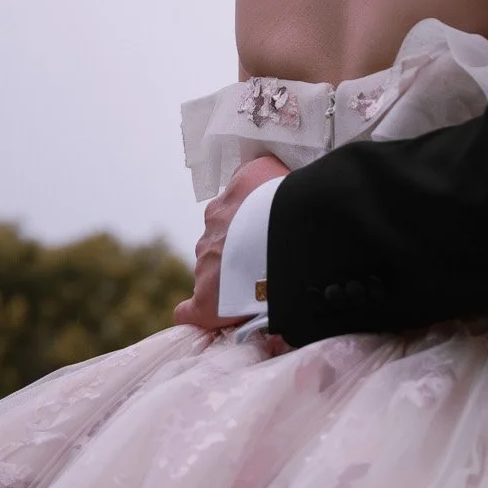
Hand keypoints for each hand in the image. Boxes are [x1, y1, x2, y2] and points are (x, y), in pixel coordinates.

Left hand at [173, 154, 289, 331]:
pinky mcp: (207, 300)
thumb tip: (273, 184)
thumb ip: (270, 176)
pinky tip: (216, 317)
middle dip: (240, 249)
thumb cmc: (297, 200)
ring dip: (230, 277)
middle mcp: (215, 222)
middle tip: (269, 260)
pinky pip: (191, 309)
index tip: (270, 230)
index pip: (237, 203)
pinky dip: (199, 312)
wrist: (293, 234)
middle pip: (223, 237)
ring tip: (260, 288)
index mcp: (235, 193)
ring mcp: (207, 262)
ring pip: (212, 268)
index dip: (254, 219)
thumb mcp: (281, 170)